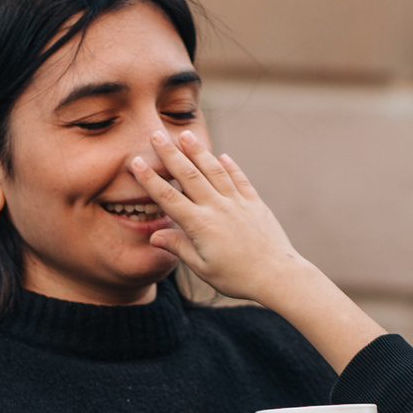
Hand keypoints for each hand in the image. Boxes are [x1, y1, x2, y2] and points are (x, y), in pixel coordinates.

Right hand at [132, 129, 311, 308]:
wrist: (277, 275)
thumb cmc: (237, 277)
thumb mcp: (202, 268)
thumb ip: (178, 248)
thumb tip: (154, 236)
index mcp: (200, 225)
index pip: (168, 197)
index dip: (149, 179)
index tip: (135, 162)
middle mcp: (217, 207)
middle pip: (188, 175)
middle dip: (170, 153)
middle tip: (156, 135)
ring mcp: (237, 202)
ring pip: (213, 170)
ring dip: (198, 151)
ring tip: (185, 134)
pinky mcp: (254, 203)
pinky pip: (239, 179)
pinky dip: (230, 166)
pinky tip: (222, 156)